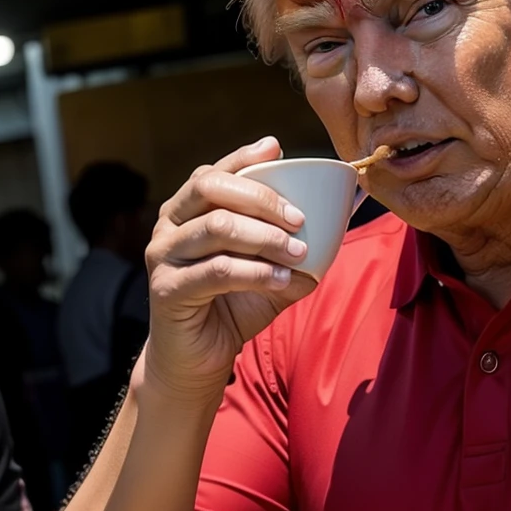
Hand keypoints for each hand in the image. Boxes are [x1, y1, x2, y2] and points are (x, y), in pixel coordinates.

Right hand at [143, 138, 318, 402]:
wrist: (198, 361)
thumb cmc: (232, 308)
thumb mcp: (270, 270)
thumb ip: (296, 242)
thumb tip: (347, 210)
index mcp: (188, 211)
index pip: (214, 171)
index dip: (245, 157)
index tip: (279, 150)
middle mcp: (169, 226)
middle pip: (210, 188)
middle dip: (261, 198)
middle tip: (300, 219)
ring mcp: (163, 256)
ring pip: (216, 227)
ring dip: (264, 237)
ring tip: (297, 252)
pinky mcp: (166, 290)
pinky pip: (216, 271)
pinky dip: (255, 273)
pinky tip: (282, 280)